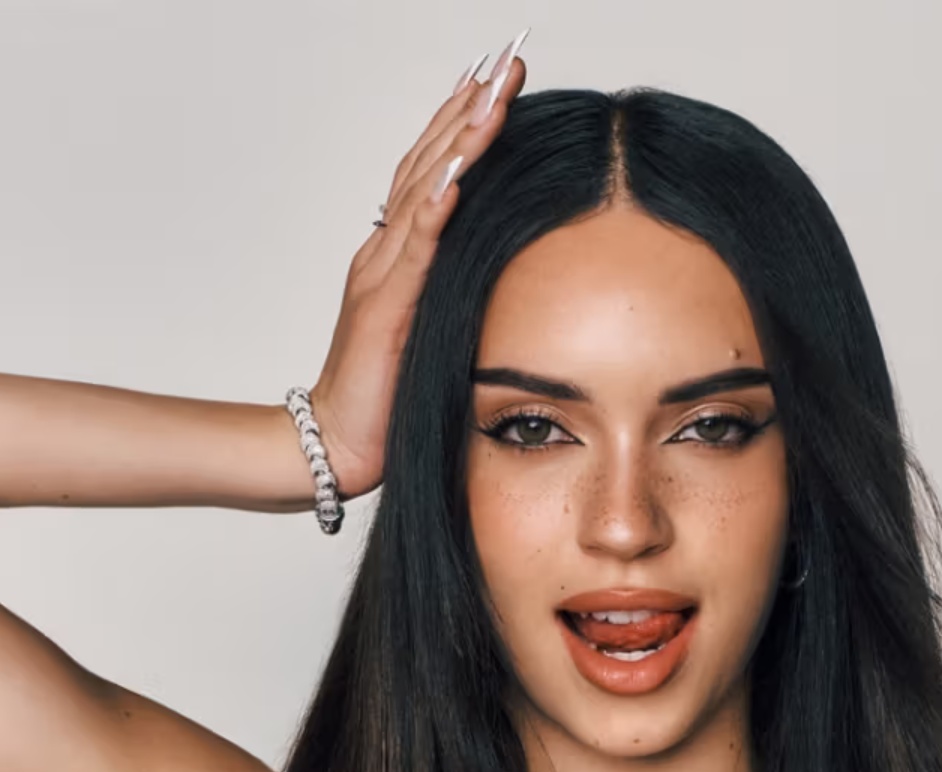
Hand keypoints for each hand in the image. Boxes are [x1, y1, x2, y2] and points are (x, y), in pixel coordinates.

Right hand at [308, 33, 528, 499]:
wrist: (336, 442)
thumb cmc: (384, 398)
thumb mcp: (427, 333)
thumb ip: (448, 293)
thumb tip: (491, 270)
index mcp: (397, 256)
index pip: (434, 173)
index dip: (464, 123)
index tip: (497, 78)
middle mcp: (385, 252)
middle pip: (429, 162)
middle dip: (468, 107)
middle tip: (503, 56)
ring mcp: (381, 276)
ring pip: (424, 190)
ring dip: (459, 139)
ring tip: (490, 91)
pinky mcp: (385, 310)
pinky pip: (414, 252)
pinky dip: (434, 211)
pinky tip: (457, 178)